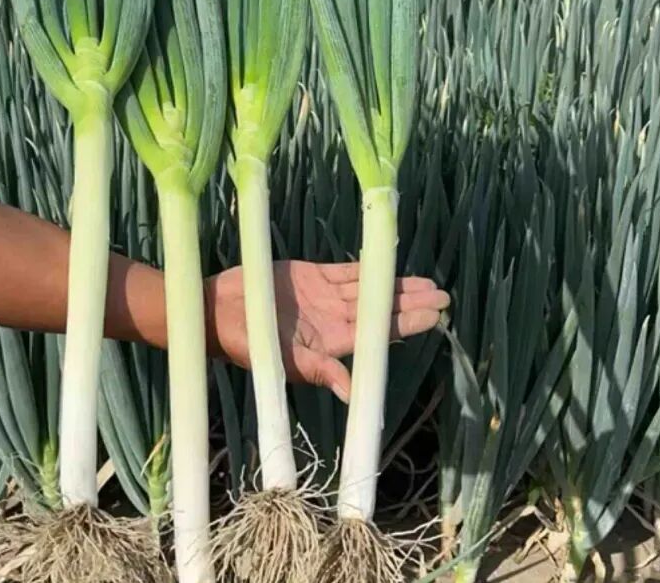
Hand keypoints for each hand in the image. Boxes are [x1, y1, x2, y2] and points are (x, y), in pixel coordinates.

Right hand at [206, 261, 449, 402]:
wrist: (215, 311)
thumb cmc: (245, 343)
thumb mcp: (280, 362)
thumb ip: (317, 371)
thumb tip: (350, 395)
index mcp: (331, 343)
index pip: (377, 332)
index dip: (405, 323)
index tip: (435, 316)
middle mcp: (334, 320)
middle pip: (379, 310)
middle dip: (411, 303)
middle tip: (444, 296)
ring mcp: (324, 297)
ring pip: (368, 289)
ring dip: (395, 285)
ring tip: (428, 282)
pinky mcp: (311, 275)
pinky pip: (346, 271)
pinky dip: (367, 268)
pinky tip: (388, 264)